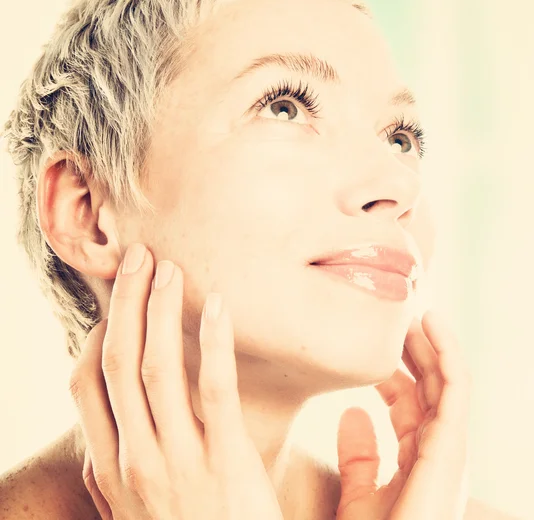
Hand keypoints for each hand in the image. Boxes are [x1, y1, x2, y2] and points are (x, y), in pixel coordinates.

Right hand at [69, 243, 283, 519]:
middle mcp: (136, 458)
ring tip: (168, 268)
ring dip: (160, 310)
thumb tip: (107, 434)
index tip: (113, 299)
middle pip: (119, 362)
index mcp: (113, 466)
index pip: (88, 384)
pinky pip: (213, 389)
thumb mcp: (139, 508)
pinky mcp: (226, 460)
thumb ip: (120, 470)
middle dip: (125, 304)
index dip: (97, 332)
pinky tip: (217, 305)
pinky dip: (211, 343)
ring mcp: (178, 459)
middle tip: (137, 257)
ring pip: (157, 368)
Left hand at [336, 310, 470, 519]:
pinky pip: (457, 390)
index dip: (394, 371)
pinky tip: (432, 326)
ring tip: (416, 313)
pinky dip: (449, 353)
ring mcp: (448, 449)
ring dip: (434, 344)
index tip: (376, 347)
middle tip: (398, 319)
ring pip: (447, 382)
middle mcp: (438, 451)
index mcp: (418, 460)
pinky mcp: (452, 447)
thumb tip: (353, 413)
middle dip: (416, 351)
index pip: (411, 403)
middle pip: (431, 387)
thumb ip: (359, 458)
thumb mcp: (359, 497)